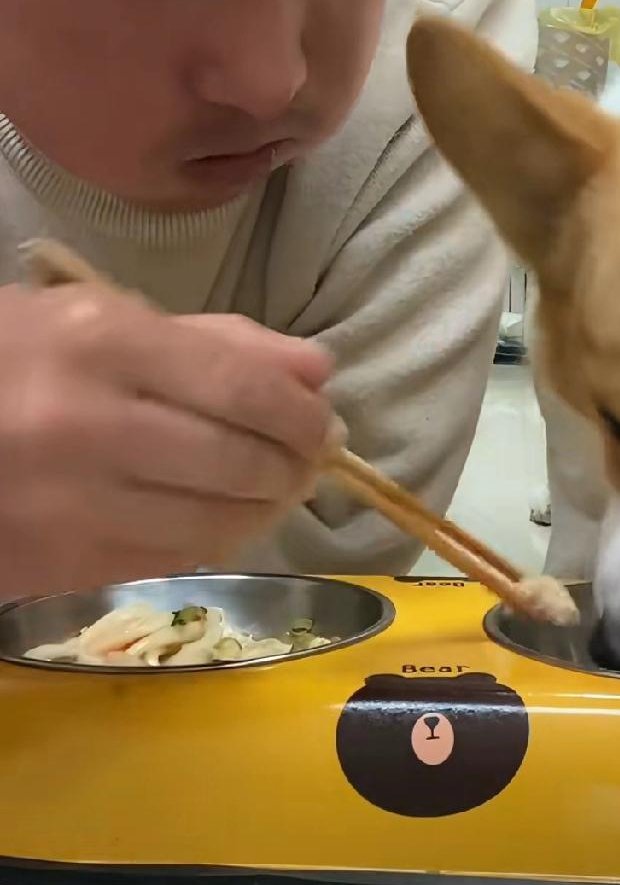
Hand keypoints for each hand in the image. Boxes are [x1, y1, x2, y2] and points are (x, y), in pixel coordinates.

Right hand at [0, 282, 333, 597]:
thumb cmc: (7, 358)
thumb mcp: (98, 318)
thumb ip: (215, 341)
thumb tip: (316, 372)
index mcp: (100, 343)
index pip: (244, 389)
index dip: (302, 415)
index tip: (323, 423)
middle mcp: (90, 426)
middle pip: (241, 464)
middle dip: (293, 466)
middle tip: (304, 459)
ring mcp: (71, 505)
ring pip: (215, 525)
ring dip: (261, 510)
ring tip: (268, 488)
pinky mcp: (57, 566)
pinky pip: (170, 562)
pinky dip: (210, 542)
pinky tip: (214, 519)